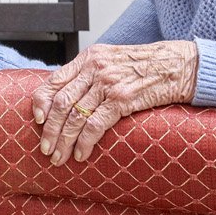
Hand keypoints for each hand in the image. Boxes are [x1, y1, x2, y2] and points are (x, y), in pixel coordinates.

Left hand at [30, 39, 197, 165]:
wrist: (178, 65)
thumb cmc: (145, 66)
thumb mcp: (111, 61)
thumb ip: (90, 74)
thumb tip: (68, 98)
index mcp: (88, 58)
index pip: (53, 81)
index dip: (41, 103)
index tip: (37, 121)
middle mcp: (94, 68)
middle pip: (61, 103)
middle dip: (50, 130)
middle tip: (46, 148)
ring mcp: (108, 84)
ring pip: (75, 116)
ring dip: (65, 141)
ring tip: (60, 156)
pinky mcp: (123, 99)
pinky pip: (95, 124)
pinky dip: (85, 142)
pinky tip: (82, 153)